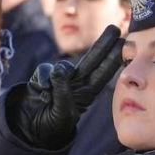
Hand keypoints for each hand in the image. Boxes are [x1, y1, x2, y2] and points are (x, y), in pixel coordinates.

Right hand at [9, 25, 123, 148]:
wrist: (30, 127)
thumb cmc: (52, 124)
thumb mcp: (62, 112)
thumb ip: (62, 91)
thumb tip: (59, 70)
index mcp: (88, 93)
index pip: (103, 73)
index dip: (113, 58)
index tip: (124, 44)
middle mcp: (77, 82)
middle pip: (92, 59)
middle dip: (104, 43)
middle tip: (115, 28)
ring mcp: (61, 77)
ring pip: (65, 65)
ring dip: (60, 74)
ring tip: (50, 96)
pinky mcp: (44, 76)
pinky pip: (45, 70)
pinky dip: (43, 79)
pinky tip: (41, 93)